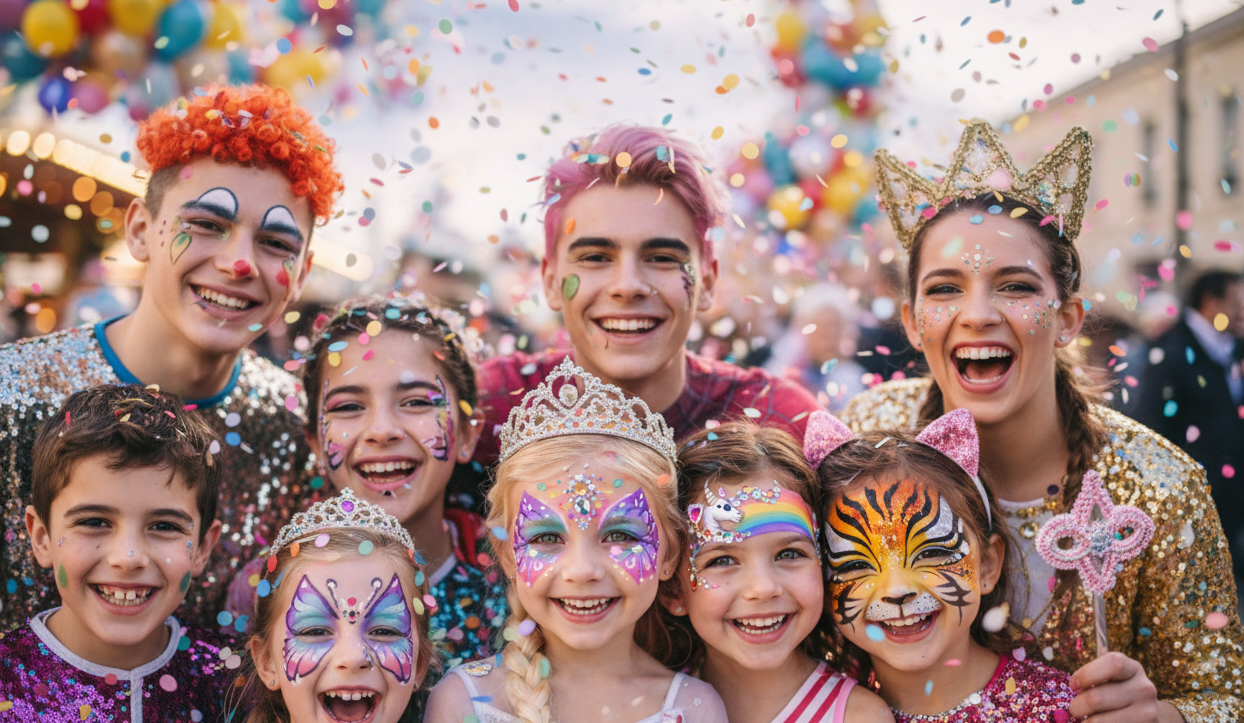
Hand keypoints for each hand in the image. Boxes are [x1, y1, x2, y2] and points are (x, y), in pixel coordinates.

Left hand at [1068, 652, 1183, 722]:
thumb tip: (1074, 685)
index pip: (1113, 663)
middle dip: (1077, 706)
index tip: (1073, 685)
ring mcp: (1147, 712)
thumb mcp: (1110, 680)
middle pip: (1097, 698)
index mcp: (1133, 669)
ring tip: (1087, 720)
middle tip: (1075, 709)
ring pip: (1099, 720)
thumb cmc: (1116, 693)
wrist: (1144, 716)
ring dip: (1086, 722)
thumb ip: (1095, 678)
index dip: (1087, 674)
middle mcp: (1144, 689)